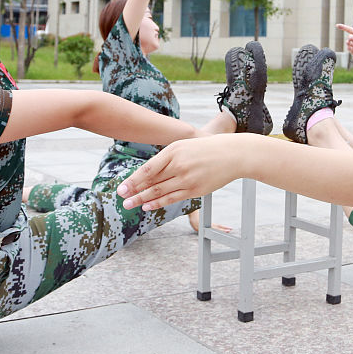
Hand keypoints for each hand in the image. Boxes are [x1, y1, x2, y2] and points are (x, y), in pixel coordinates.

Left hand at [118, 134, 242, 211]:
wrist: (232, 154)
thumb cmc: (204, 149)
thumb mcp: (183, 147)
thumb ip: (166, 159)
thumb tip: (146, 174)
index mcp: (173, 151)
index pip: (148, 169)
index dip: (133, 180)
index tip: (121, 188)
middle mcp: (178, 165)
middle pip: (151, 182)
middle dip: (134, 191)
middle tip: (121, 198)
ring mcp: (187, 179)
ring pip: (160, 192)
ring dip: (142, 199)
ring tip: (129, 205)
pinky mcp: (195, 190)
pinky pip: (172, 198)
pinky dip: (158, 203)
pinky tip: (147, 206)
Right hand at [336, 23, 352, 58]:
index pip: (349, 29)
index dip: (343, 27)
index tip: (337, 25)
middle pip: (350, 37)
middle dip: (350, 38)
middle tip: (351, 38)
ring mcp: (351, 43)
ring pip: (348, 42)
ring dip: (348, 43)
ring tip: (350, 44)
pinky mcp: (351, 49)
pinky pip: (348, 48)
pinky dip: (349, 48)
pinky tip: (351, 48)